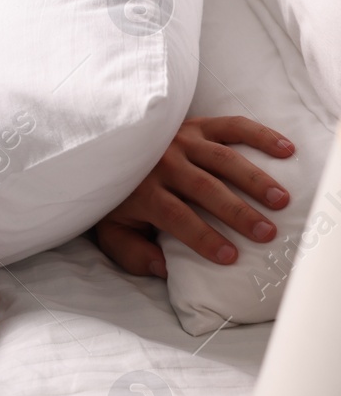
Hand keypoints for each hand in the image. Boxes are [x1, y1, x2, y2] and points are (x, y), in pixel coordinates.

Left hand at [93, 116, 293, 276]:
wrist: (108, 152)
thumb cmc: (118, 199)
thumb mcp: (112, 231)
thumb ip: (132, 254)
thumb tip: (163, 269)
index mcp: (144, 191)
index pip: (175, 215)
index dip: (203, 236)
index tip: (231, 256)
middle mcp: (164, 162)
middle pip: (205, 188)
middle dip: (237, 212)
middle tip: (266, 233)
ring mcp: (182, 141)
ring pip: (224, 159)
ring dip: (255, 180)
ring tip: (281, 201)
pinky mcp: (197, 125)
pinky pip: (232, 127)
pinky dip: (261, 136)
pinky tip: (286, 151)